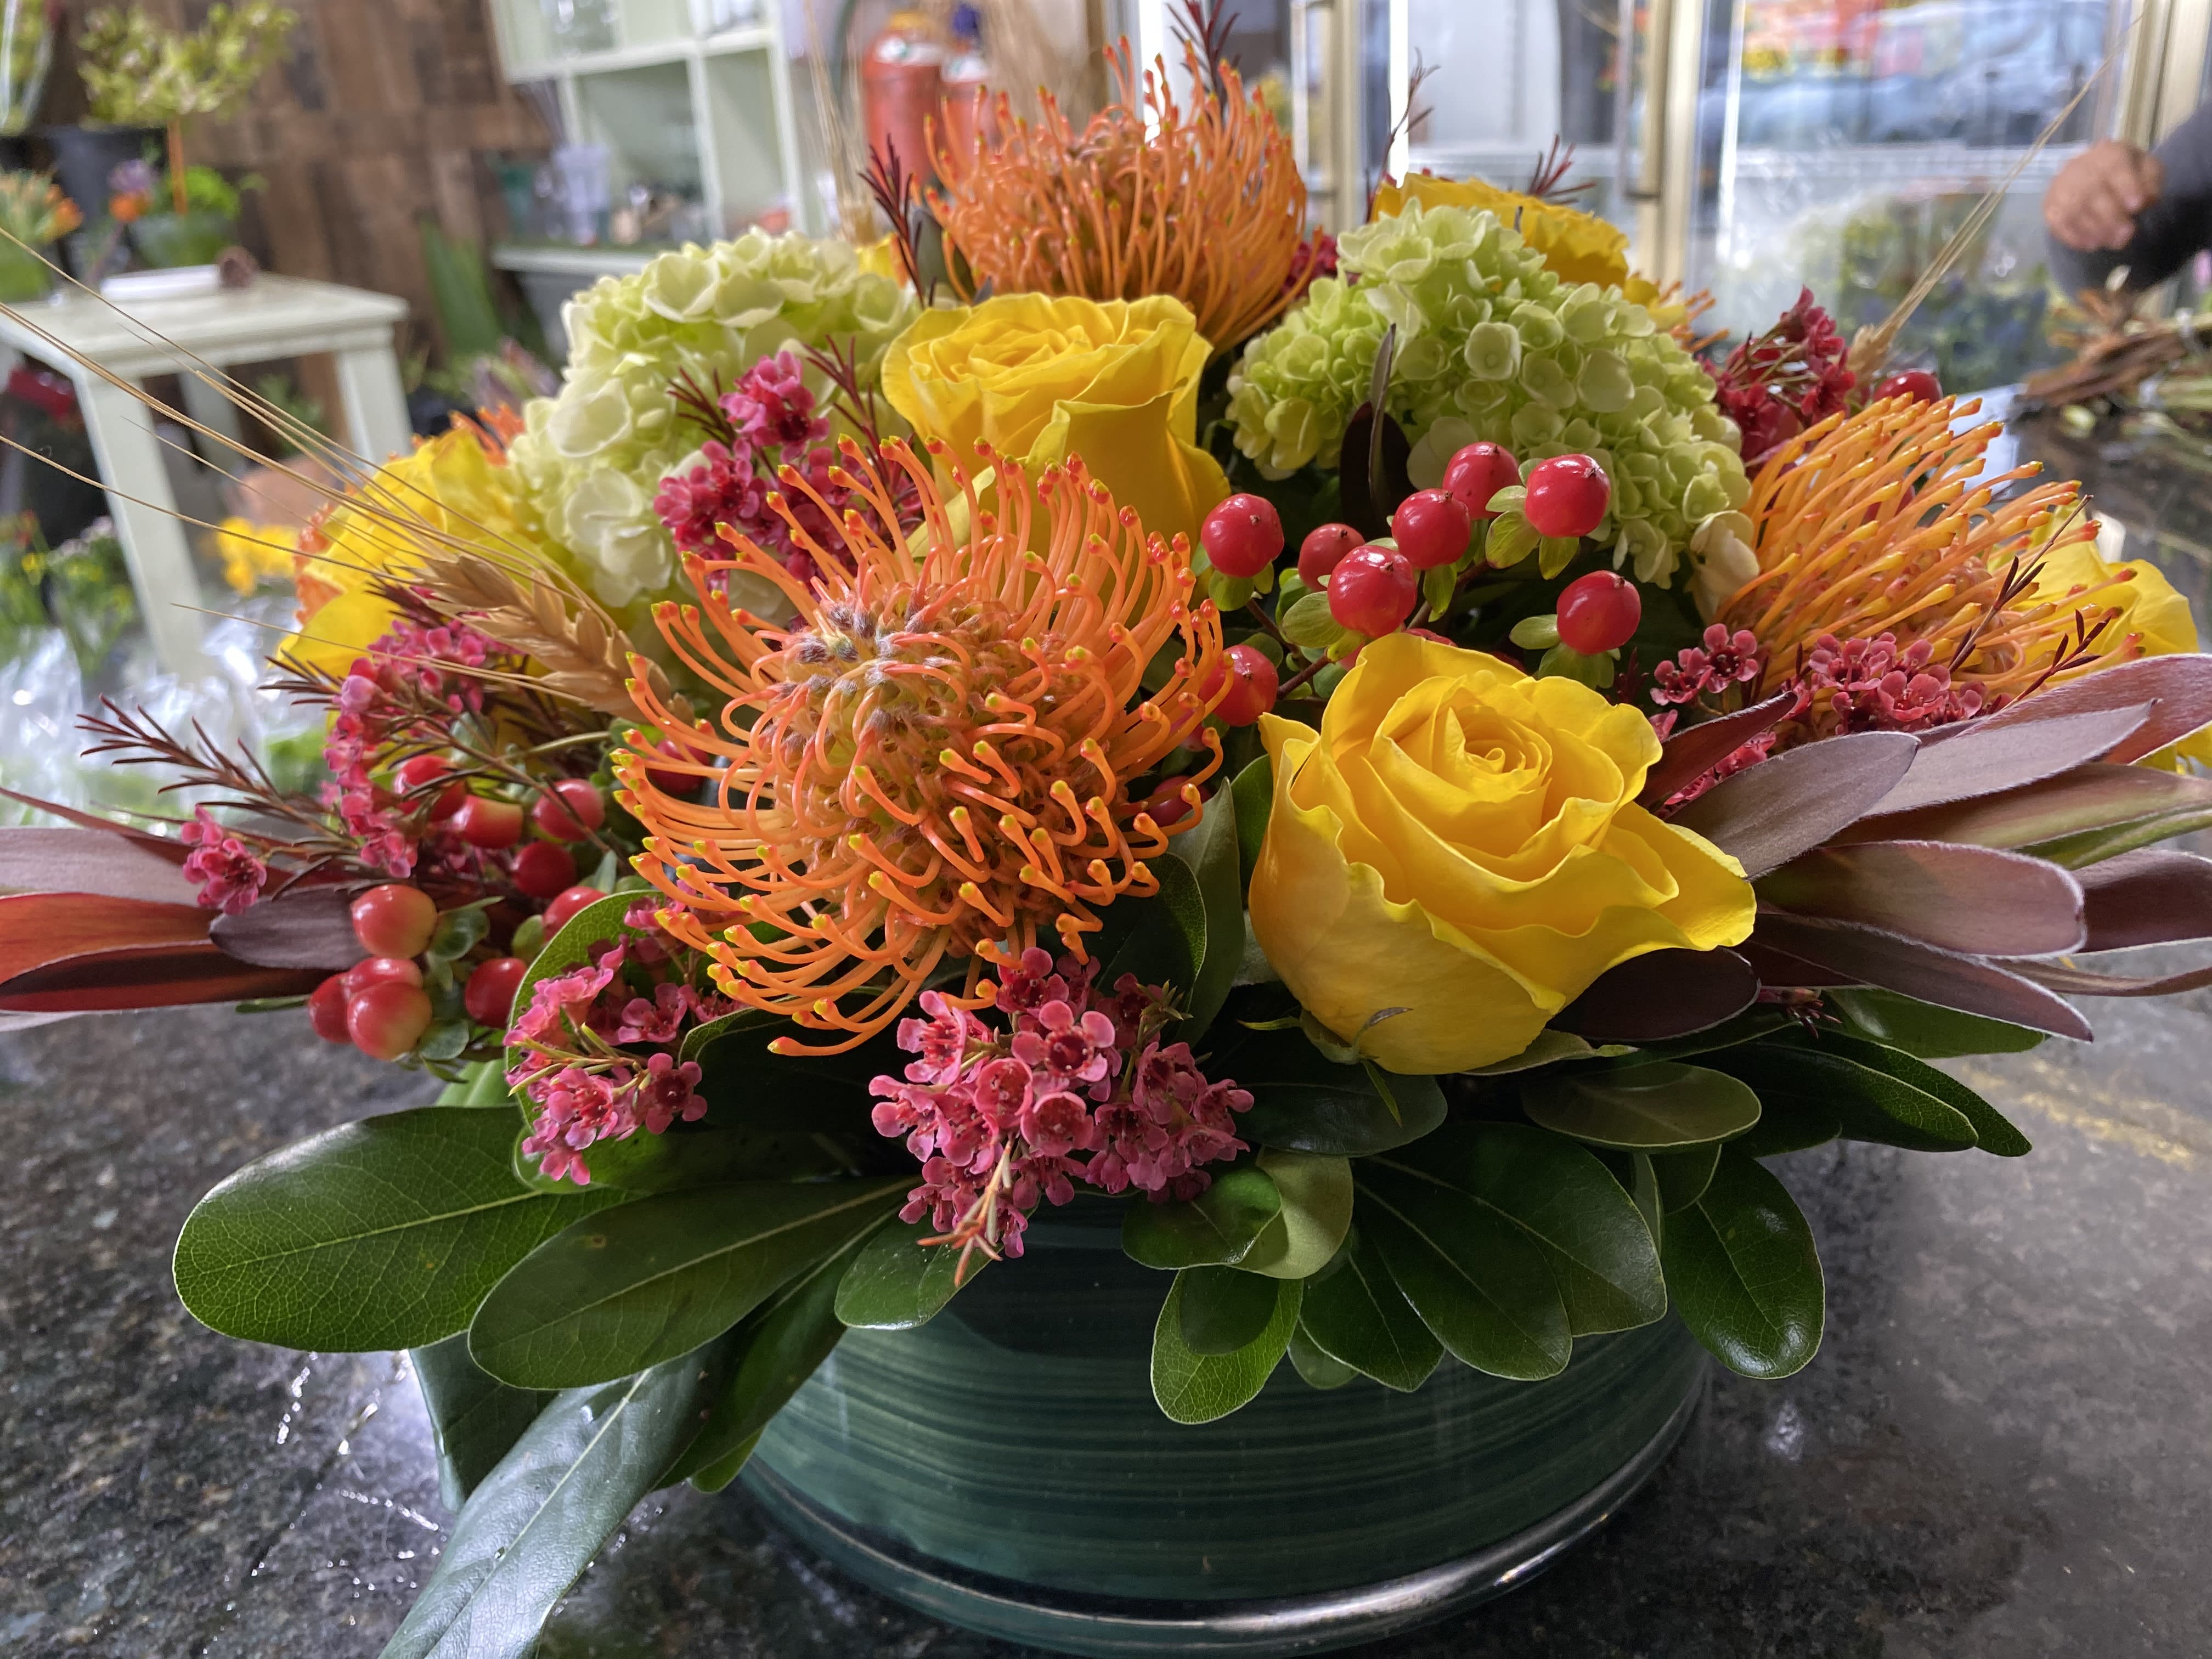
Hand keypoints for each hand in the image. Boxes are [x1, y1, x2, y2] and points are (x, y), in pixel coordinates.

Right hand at [2045, 140, 2165, 251]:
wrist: (2093, 176)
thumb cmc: (2126, 175)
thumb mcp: (2147, 171)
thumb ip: (2151, 182)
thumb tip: (2146, 200)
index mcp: (2109, 152)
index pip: (2115, 165)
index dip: (2126, 186)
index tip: (2137, 206)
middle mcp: (2080, 165)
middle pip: (2091, 190)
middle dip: (2110, 216)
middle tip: (2126, 236)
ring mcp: (2061, 186)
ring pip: (2073, 209)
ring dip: (2093, 230)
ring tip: (2111, 243)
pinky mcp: (2050, 206)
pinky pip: (2057, 223)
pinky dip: (2074, 237)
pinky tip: (2091, 245)